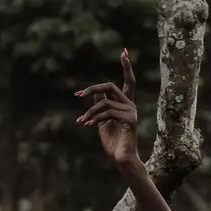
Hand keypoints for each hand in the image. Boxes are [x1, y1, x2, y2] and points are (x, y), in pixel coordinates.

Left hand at [74, 50, 138, 164]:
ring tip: (82, 121)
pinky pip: (108, 113)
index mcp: (125, 103)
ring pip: (105, 102)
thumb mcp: (102, 121)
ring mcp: (131, 111)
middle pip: (110, 86)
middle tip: (78, 94)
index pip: (128, 81)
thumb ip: (100, 106)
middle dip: (92, 88)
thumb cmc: (113, 142)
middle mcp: (130, 105)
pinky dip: (95, 118)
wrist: (121, 159)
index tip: (125, 51)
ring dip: (90, 112)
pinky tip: (88, 125)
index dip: (127, 66)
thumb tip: (94, 93)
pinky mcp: (130, 119)